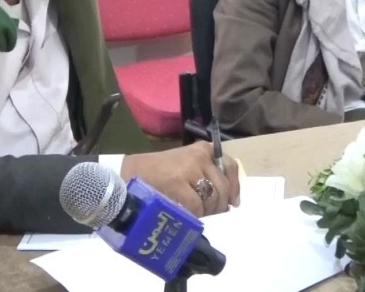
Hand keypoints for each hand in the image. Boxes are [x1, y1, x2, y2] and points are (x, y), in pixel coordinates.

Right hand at [119, 142, 240, 217]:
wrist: (130, 174)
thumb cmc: (159, 172)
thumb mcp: (187, 165)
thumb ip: (208, 176)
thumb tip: (230, 202)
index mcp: (204, 149)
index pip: (231, 166)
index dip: (235, 187)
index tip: (234, 202)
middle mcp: (200, 156)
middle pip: (223, 187)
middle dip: (219, 205)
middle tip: (210, 213)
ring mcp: (190, 169)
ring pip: (212, 198)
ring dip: (206, 211)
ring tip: (194, 212)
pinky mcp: (178, 183)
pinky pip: (197, 206)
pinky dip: (194, 214)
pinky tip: (184, 213)